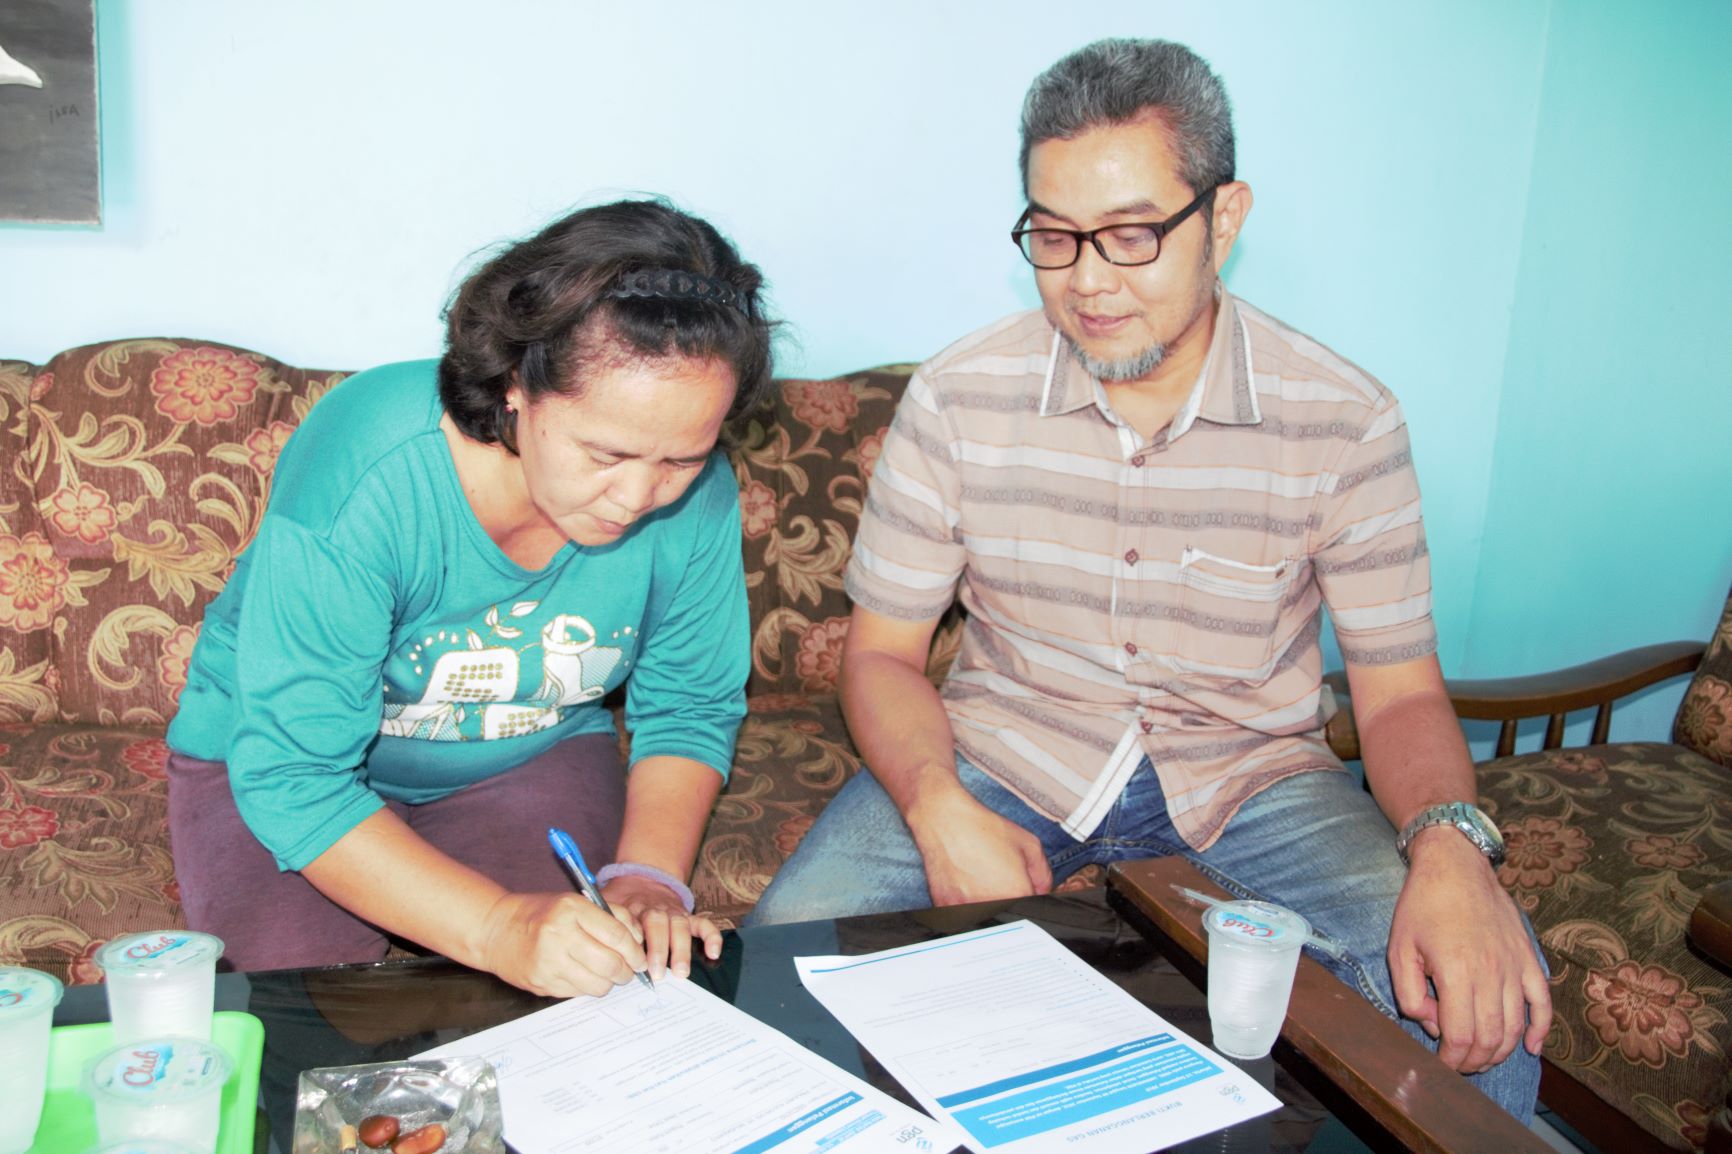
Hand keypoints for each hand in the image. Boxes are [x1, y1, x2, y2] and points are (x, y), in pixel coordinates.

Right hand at [476, 891, 648, 997]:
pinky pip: (579, 993)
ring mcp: (549, 963)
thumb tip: (639, 940)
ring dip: (609, 983)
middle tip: (629, 970)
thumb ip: (611, 916)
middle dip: (627, 971)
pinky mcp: (542, 984)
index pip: (616, 935)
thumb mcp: (576, 902)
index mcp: (571, 910)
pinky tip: (585, 976)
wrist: (496, 930)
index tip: (640, 958)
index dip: (635, 950)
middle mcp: (559, 936)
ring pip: (597, 984)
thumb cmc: (542, 914)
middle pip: (610, 963)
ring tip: (608, 974)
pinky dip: (588, 987)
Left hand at [602, 874, 722, 980]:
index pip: (634, 923)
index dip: (635, 944)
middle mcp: (654, 908)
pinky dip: (711, 936)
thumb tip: (585, 950)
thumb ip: (598, 923)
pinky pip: (703, 923)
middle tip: (656, 974)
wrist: (642, 879)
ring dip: (681, 949)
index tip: (634, 964)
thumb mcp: (605, 906)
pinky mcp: (687, 915)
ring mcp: (673, 911)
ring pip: (680, 925)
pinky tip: (713, 953)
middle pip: (658, 923)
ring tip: (681, 972)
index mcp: (632, 907)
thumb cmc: (620, 903)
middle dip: (659, 949)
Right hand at [908, 784, 1052, 905]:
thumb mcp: (1029, 844)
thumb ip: (1043, 875)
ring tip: (979, 880)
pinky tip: (963, 882)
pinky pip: (961, 915)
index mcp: (1016, 892)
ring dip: (986, 906)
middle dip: (1008, 903)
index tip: (1019, 888)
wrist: (945, 819)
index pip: (1031, 912)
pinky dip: (965, 904)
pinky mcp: (945, 908)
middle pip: (1008, 918)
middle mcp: (991, 905)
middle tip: (997, 880)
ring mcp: (965, 909)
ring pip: (984, 919)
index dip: (1027, 899)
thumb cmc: (985, 828)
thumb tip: (1041, 895)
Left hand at [1388, 829, 1551, 1072]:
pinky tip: (1530, 1047)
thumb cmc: (1422, 906)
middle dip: (1474, 1061)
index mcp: (1456, 971)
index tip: (1441, 1064)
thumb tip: (1431, 1022)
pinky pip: (1542, 1002)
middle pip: (1490, 1038)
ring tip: (1482, 1058)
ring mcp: (1514, 966)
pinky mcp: (1528, 958)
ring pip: (1515, 1026)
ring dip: (1500, 1051)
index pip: (1461, 1035)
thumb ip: (1408, 992)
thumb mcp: (1399, 948)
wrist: (1455, 865)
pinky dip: (1540, 1030)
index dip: (1451, 1059)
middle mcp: (1491, 973)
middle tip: (1459, 1065)